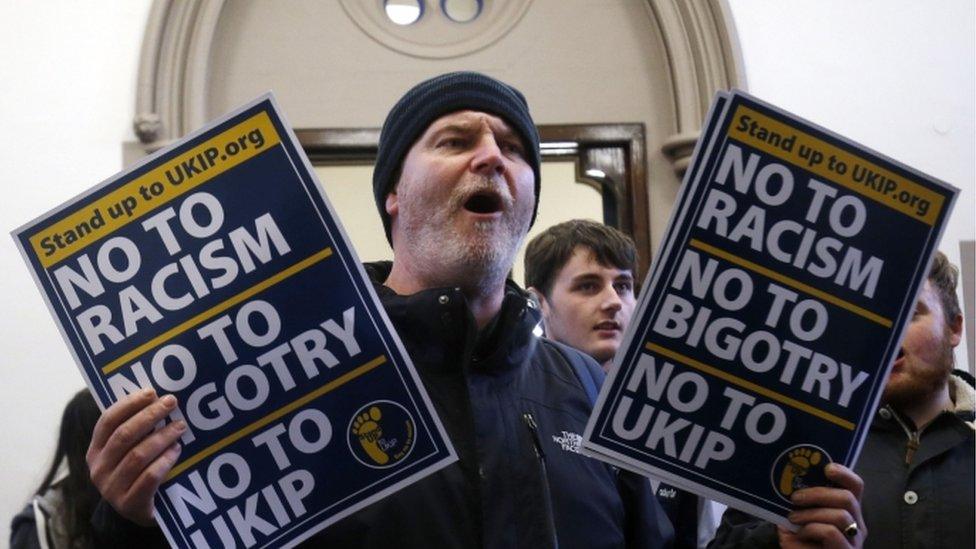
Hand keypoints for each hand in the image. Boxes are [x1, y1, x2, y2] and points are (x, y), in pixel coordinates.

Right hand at [86, 388, 185, 525]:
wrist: (139, 513)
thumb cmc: (137, 473)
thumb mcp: (130, 451)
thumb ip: (136, 430)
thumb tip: (158, 398)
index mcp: (95, 451)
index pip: (108, 421)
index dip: (129, 404)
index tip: (151, 392)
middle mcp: (98, 469)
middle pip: (124, 435)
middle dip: (149, 415)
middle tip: (171, 403)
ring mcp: (111, 489)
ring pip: (138, 455)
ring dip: (162, 437)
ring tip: (180, 426)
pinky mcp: (129, 505)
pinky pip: (149, 477)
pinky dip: (165, 461)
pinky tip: (177, 450)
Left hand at [777, 463, 865, 547]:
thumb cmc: (802, 543)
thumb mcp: (800, 520)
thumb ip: (800, 505)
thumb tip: (788, 484)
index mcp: (848, 512)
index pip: (856, 487)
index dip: (844, 474)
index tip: (827, 468)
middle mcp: (857, 525)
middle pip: (848, 498)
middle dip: (819, 493)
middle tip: (795, 497)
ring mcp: (854, 541)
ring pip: (841, 516)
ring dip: (811, 513)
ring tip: (793, 518)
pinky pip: (831, 532)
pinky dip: (811, 529)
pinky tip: (800, 535)